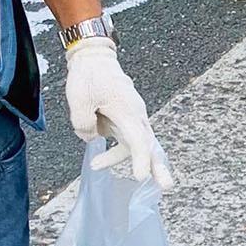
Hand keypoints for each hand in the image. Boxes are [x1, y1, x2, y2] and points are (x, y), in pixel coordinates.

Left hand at [65, 38, 174, 188]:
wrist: (95, 59)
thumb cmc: (90, 76)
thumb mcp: (78, 99)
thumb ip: (83, 124)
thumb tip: (91, 138)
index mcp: (127, 110)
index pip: (138, 140)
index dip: (141, 159)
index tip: (141, 176)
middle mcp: (135, 116)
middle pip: (150, 145)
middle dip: (157, 167)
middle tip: (166, 186)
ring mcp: (132, 118)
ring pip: (136, 146)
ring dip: (120, 158)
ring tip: (95, 165)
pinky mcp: (125, 121)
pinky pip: (125, 141)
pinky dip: (114, 151)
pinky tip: (97, 157)